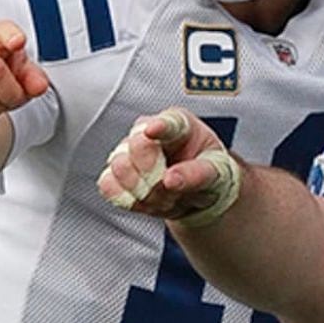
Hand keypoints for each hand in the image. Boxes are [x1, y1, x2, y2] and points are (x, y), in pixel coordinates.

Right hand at [97, 107, 242, 225]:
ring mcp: (127, 150)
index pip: (167, 122)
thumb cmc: (207, 173)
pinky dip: (128, 199)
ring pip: (120, 168)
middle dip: (154, 175)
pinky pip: (108, 185)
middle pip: (137, 146)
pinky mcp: (114, 173)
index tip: (152, 130)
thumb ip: (196, 174)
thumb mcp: (216, 172)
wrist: (194, 193)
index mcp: (178, 123)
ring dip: (144, 192)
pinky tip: (145, 200)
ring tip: (165, 196)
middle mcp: (147, 131)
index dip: (158, 125)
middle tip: (171, 187)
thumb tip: (170, 179)